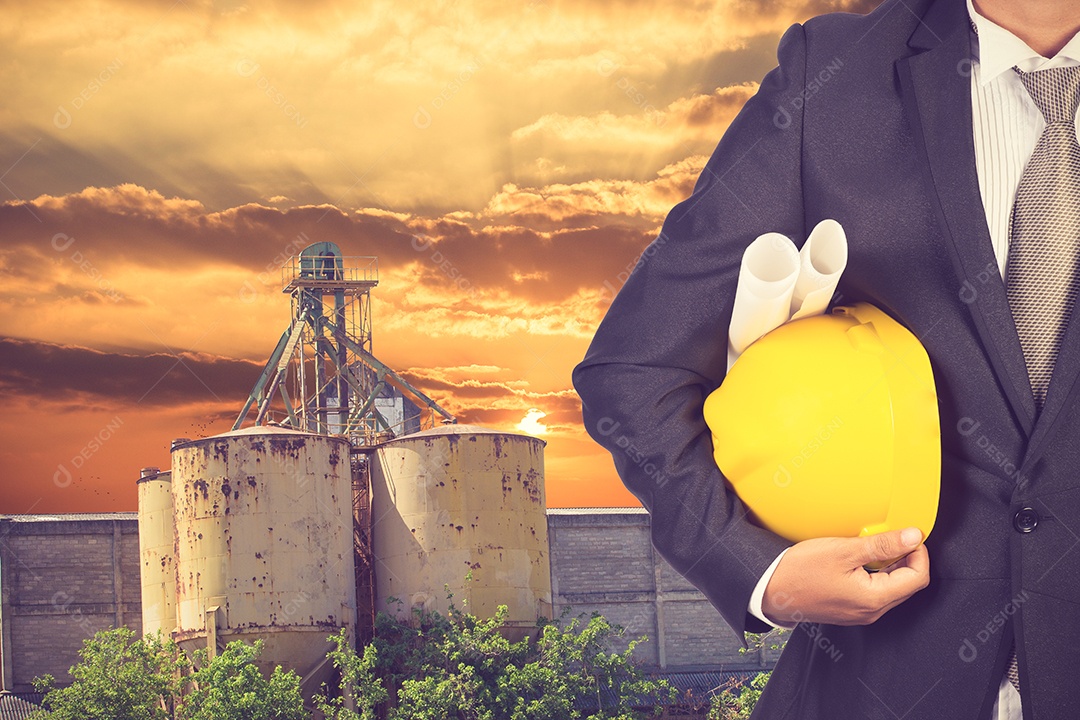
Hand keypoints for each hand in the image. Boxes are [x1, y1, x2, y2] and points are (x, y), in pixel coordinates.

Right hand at [761, 527, 929, 625]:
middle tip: (890, 537)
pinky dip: (875, 573)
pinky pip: (874, 591)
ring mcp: (860, 612)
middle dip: (906, 558)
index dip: (918, 553)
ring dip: (890, 565)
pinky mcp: (850, 608)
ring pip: (892, 587)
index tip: (908, 535)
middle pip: (908, 584)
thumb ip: (882, 545)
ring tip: (872, 546)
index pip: (918, 577)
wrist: (771, 590)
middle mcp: (871, 611)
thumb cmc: (801, 572)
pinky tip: (859, 559)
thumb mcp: (844, 550)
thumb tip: (912, 537)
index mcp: (874, 599)